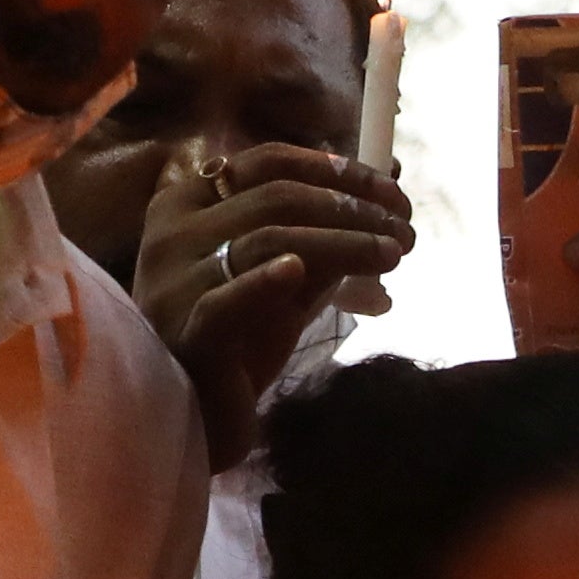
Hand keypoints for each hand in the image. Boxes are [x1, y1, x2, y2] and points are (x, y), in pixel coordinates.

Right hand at [139, 139, 417, 434]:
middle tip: (404, 230)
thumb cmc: (236, 343)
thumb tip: (377, 210)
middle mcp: (174, 233)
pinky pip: (225, 298)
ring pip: (266, 239)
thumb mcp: (281, 283)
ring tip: (391, 253)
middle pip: (277, 197)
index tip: (392, 191)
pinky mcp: (186, 331)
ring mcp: (174, 281)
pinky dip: (264, 280)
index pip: (268, 163)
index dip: (337, 171)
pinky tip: (297, 272)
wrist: (195, 415)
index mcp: (189, 204)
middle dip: (353, 208)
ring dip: (342, 241)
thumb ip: (315, 242)